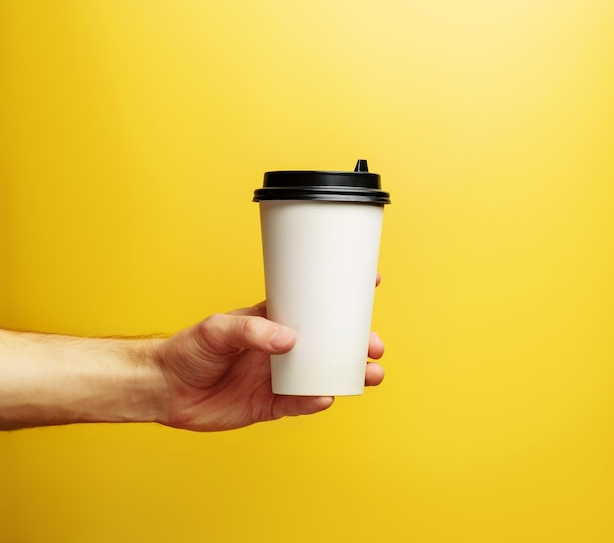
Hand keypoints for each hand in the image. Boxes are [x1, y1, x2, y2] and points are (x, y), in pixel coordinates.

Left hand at [153, 301, 384, 431]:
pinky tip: (327, 397)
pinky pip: (298, 404)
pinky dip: (314, 401)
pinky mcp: (268, 405)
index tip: (370, 283)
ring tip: (370, 374)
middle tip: (374, 345)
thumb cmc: (188, 350)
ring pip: (320, 376)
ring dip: (346, 375)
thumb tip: (289, 341)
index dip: (339, 297)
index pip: (311, 306)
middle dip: (354, 344)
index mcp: (271, 322)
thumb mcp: (217, 329)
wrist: (163, 388)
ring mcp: (276, 378)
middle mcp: (279, 350)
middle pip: (326, 345)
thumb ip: (251, 331)